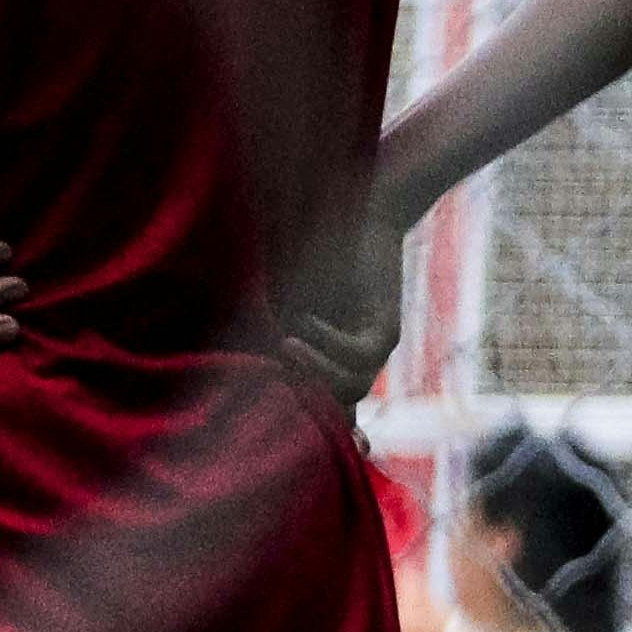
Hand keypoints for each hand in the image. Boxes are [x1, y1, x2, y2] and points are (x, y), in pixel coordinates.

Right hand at [274, 204, 407, 400]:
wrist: (354, 218)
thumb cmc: (309, 256)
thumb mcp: (284, 304)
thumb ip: (272, 334)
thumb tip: (245, 366)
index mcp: (326, 362)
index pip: (314, 407)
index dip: (293, 413)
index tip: (262, 404)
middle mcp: (353, 364)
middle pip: (332, 407)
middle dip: (300, 396)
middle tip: (267, 374)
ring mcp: (373, 351)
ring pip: (350, 386)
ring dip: (315, 369)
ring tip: (283, 343)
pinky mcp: (386, 329)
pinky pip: (359, 354)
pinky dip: (329, 341)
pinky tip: (305, 319)